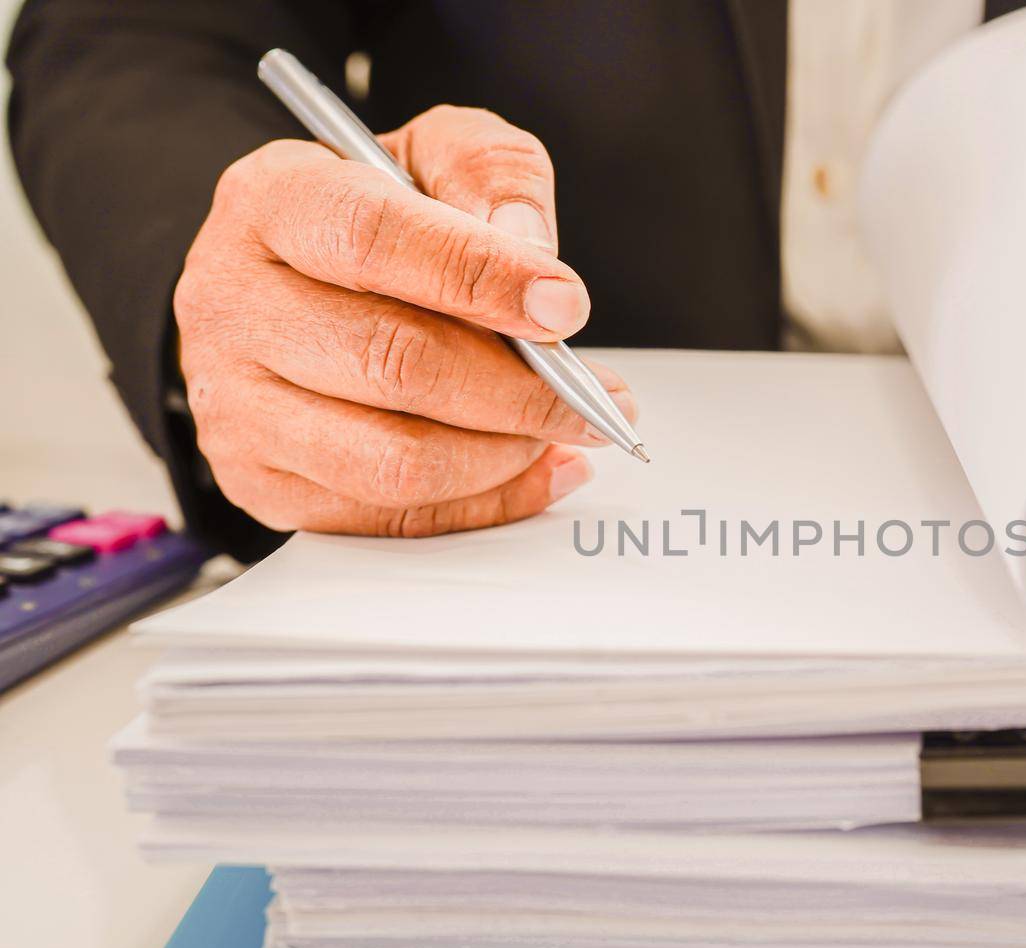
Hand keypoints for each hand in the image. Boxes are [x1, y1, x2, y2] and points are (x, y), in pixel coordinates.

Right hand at [175, 105, 635, 536]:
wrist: (293, 282)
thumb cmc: (373, 218)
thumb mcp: (434, 154)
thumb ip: (489, 174)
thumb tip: (529, 248)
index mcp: (270, 202)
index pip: (374, 240)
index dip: (481, 277)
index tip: (566, 304)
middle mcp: (232, 304)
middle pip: (394, 363)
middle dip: (520, 389)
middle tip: (594, 395)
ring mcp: (237, 404)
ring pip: (395, 460)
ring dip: (506, 454)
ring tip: (564, 430)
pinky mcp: (262, 481)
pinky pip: (392, 516)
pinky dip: (485, 501)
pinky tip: (536, 467)